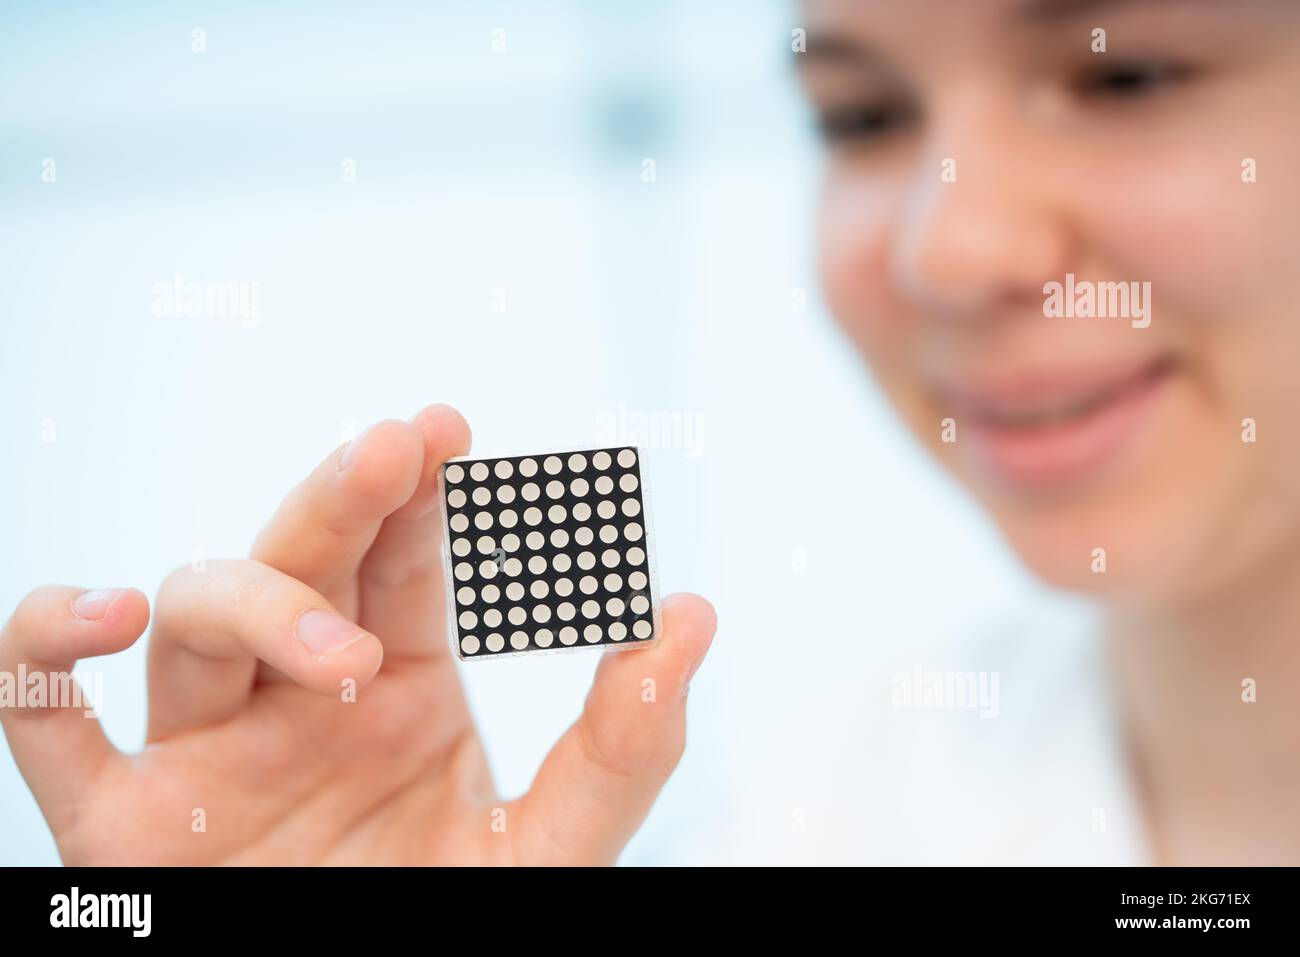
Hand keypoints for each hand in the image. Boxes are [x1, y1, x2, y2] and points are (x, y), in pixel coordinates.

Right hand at [0, 405, 715, 863]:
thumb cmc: (448, 925)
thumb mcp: (552, 844)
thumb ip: (623, 742)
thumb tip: (692, 616)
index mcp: (396, 685)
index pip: (402, 558)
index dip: (419, 490)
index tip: (450, 431)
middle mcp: (297, 698)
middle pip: (300, 558)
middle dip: (344, 497)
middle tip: (400, 448)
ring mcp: (207, 751)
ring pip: (194, 619)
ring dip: (258, 603)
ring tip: (347, 658)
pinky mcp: (122, 824)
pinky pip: (44, 719)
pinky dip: (42, 653)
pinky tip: (104, 614)